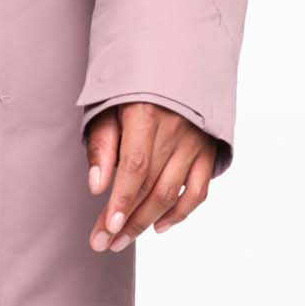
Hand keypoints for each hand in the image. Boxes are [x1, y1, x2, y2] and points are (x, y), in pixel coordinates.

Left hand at [84, 102, 215, 252]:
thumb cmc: (132, 87)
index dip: (122, 199)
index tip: (106, 228)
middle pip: (151, 185)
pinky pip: (198, 190)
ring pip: (173, 193)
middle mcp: (176, 129)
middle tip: (102, 244)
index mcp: (147, 112)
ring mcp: (196, 142)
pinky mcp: (208, 151)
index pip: (135, 166)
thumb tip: (96, 187)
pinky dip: (180, 213)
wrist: (176, 61)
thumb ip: (102, 145)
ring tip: (121, 241)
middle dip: (126, 221)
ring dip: (146, 222)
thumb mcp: (108, 105)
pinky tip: (158, 226)